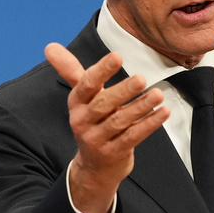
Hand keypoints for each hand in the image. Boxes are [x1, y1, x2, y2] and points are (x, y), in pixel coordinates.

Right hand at [45, 43, 169, 212]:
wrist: (94, 166)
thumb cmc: (92, 122)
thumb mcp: (81, 98)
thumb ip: (71, 71)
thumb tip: (50, 46)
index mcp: (76, 103)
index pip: (86, 84)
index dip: (101, 71)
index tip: (117, 56)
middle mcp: (83, 121)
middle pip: (103, 104)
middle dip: (123, 91)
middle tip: (142, 79)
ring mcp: (97, 139)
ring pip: (119, 121)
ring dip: (140, 107)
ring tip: (158, 94)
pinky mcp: (113, 153)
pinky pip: (133, 136)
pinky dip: (149, 124)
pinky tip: (163, 112)